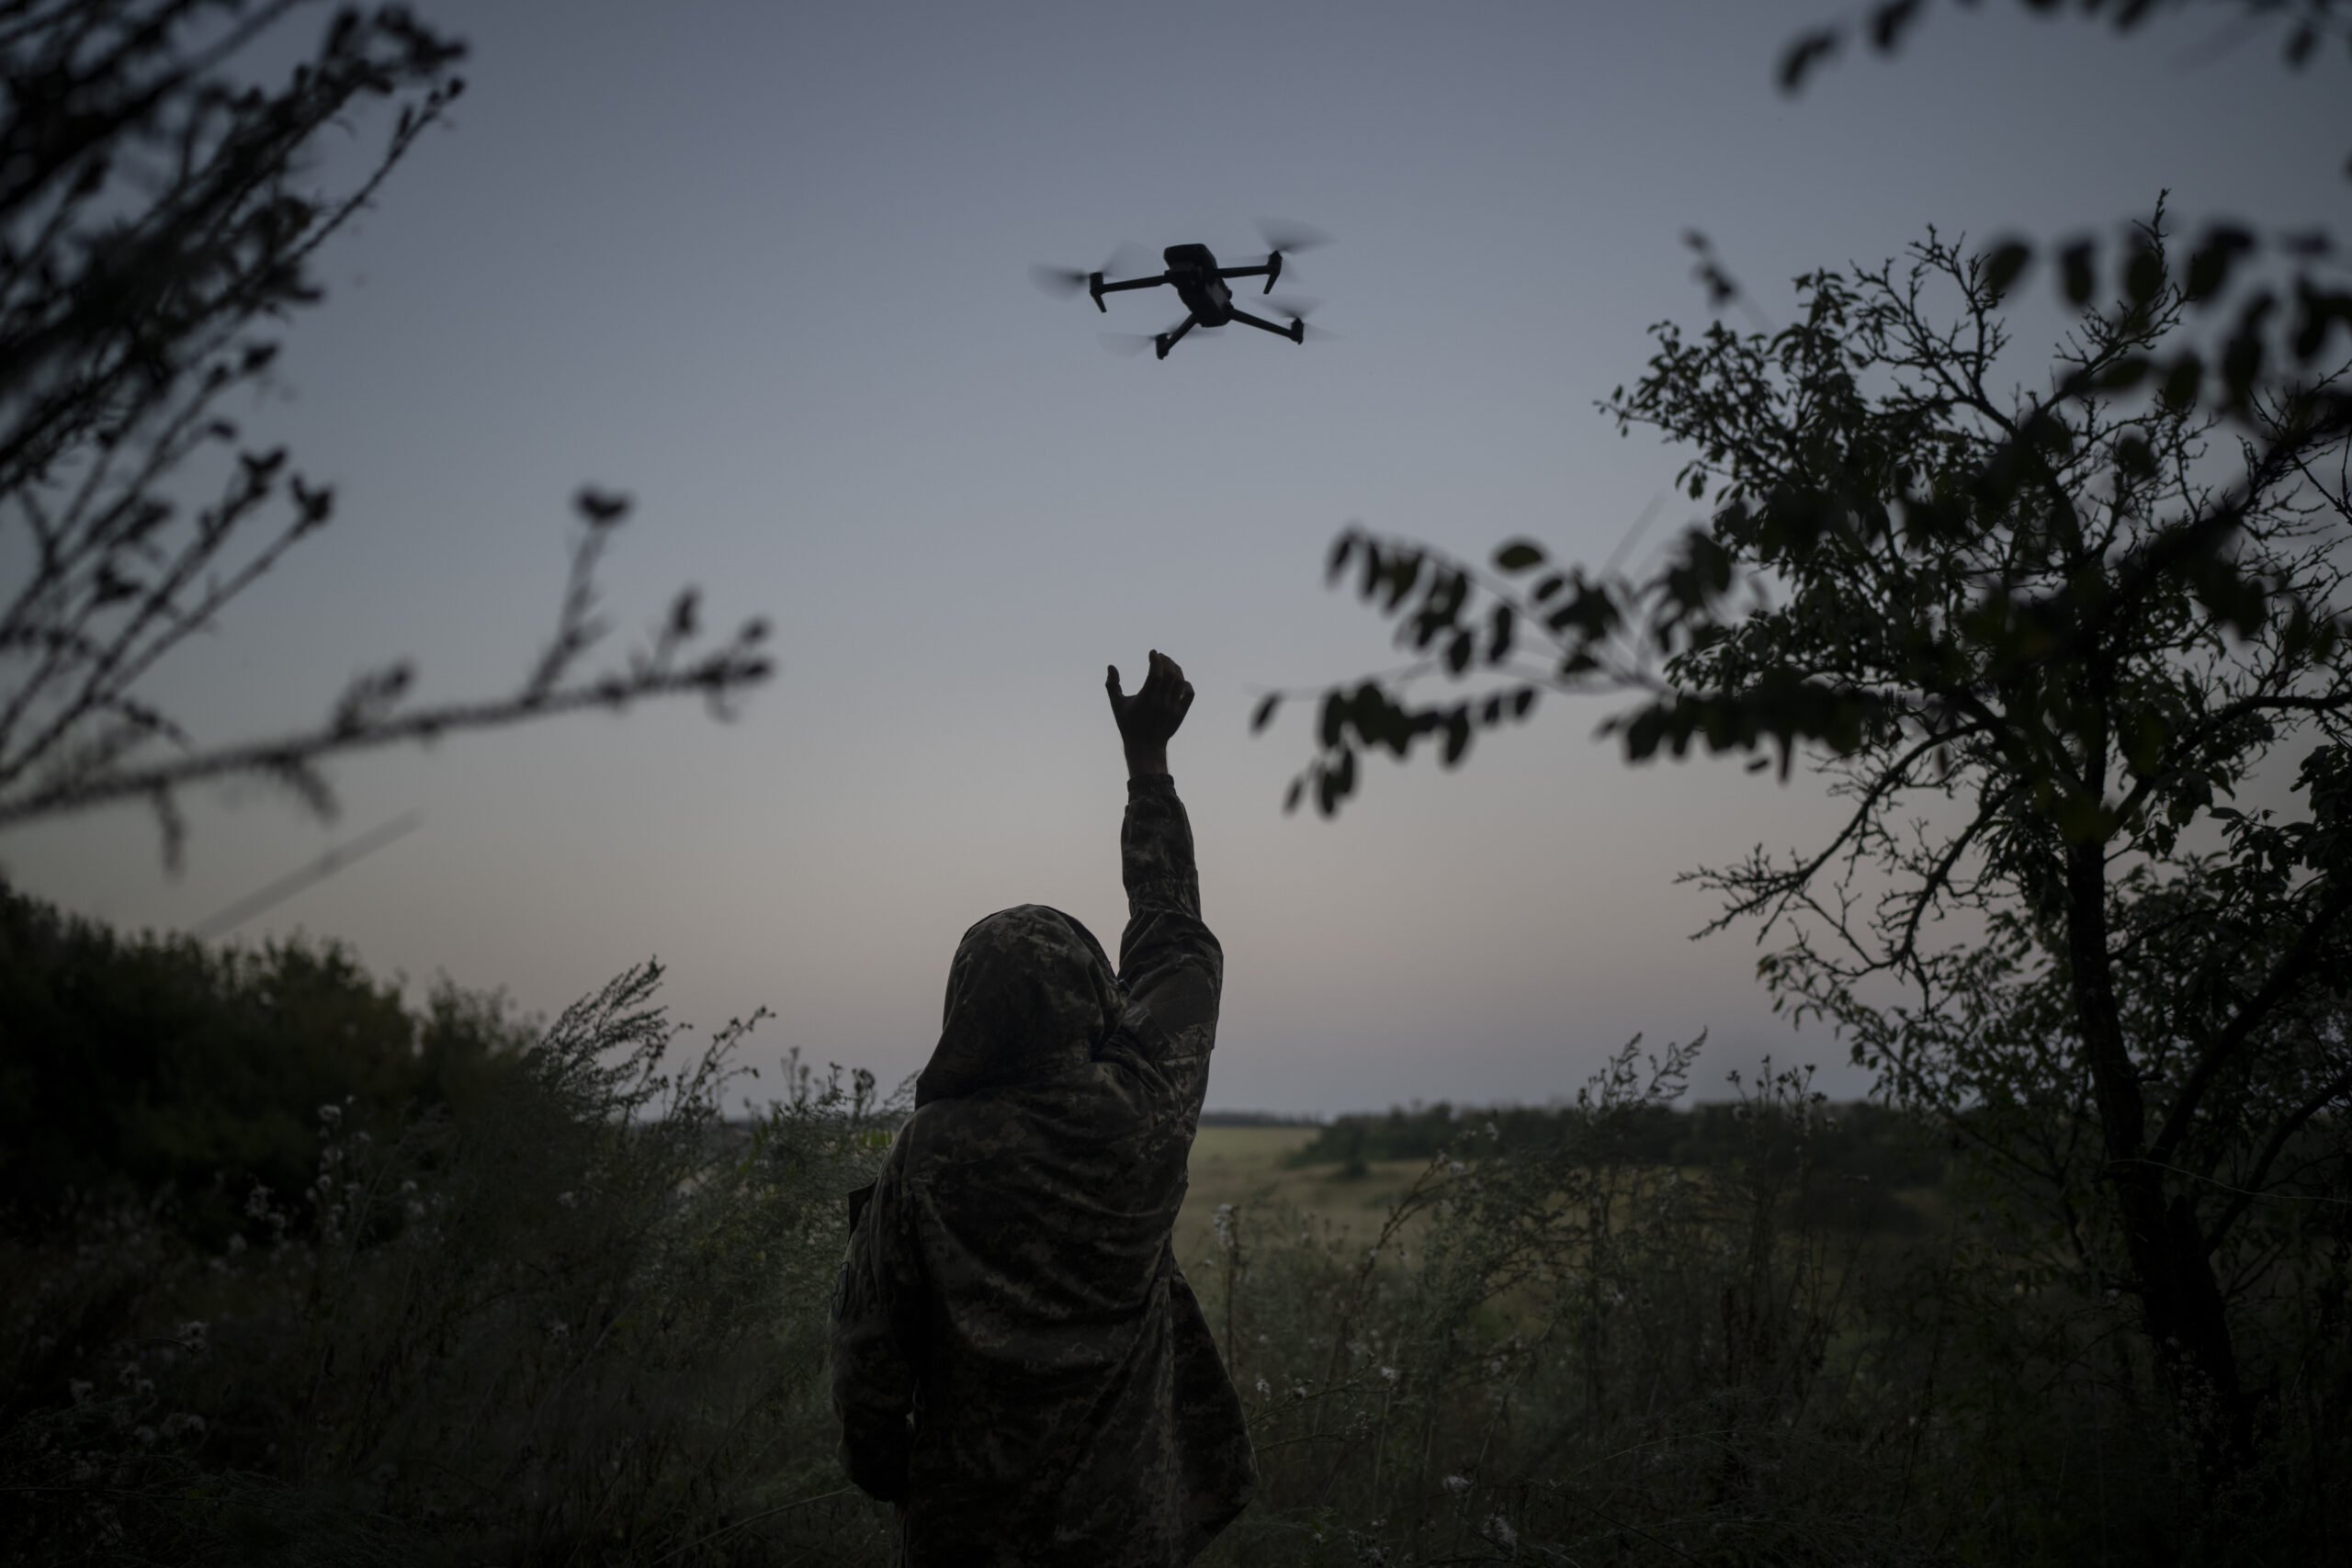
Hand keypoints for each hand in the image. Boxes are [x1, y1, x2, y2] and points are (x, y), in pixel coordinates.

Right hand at [1105, 650, 1192, 777]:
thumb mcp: (1116, 705)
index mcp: (1145, 699)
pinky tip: (1178, 680)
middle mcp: (1161, 702)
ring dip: (1175, 668)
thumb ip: (1112, 685)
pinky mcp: (1181, 713)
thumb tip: (1110, 666)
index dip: (1156, 660)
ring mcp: (1173, 708)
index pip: (1155, 673)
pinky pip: (1189, 693)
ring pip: (1180, 681)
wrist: (1145, 747)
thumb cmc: (1128, 724)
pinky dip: (1186, 683)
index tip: (1153, 652)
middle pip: (1170, 674)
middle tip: (1160, 656)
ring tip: (1169, 664)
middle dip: (1166, 660)